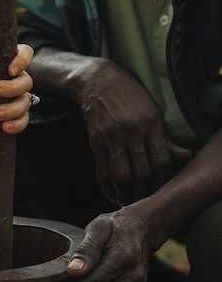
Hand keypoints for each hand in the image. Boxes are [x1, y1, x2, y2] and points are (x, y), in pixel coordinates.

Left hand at [0, 44, 35, 137]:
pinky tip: (4, 126)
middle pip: (26, 81)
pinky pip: (23, 121)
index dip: (23, 59)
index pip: (24, 52)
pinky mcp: (13, 118)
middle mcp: (13, 80)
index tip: (11, 70)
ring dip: (12, 109)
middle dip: (13, 87)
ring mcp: (15, 99)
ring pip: (26, 102)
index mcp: (3, 63)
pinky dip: (16, 124)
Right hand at [77, 60, 190, 204]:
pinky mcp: (95, 139)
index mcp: (150, 122)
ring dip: (126, 193)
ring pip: (121, 174)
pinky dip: (107, 186)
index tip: (161, 189)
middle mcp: (132, 129)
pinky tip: (112, 193)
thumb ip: (166, 137)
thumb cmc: (130, 96)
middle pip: (142, 171)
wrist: (97, 81)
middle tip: (145, 200)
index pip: (161, 160)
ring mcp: (112, 135)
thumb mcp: (152, 111)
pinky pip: (102, 170)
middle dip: (144, 191)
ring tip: (128, 200)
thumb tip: (186, 156)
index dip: (162, 180)